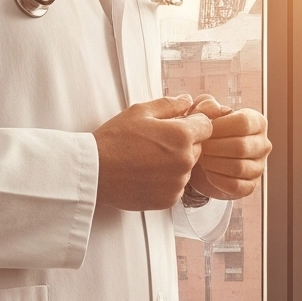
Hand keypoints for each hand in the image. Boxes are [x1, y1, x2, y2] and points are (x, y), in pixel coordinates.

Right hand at [94, 97, 212, 211]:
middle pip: (198, 148)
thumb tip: (187, 100)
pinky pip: (176, 187)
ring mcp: (178, 183)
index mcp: (182, 136)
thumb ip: (169, 104)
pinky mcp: (169, 200)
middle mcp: (185, 161)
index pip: (207, 126)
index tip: (177, 126)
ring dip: (174, 164)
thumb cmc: (114, 140)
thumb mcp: (140, 112)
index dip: (193, 123)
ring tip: (147, 160)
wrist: (95, 171)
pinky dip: (166, 181)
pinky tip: (146, 175)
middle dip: (183, 143)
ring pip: (187, 169)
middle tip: (155, 143)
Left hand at [185, 106, 270, 201]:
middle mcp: (263, 144)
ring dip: (214, 163)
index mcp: (257, 122)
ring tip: (202, 159)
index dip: (219, 128)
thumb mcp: (202, 113)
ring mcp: (259, 167)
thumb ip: (205, 105)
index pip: (243, 123)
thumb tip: (214, 109)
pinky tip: (208, 172)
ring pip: (239, 168)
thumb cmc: (206, 131)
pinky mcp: (250, 186)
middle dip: (214, 148)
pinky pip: (235, 186)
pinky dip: (217, 179)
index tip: (204, 131)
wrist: (203, 158)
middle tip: (199, 147)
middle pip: (241, 147)